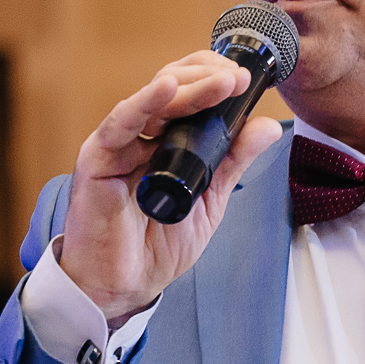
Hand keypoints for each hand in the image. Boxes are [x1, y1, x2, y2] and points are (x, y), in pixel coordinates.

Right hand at [58, 51, 284, 324]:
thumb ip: (233, 160)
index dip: (215, 80)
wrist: (126, 285)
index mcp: (166, 141)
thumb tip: (267, 126)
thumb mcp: (210, 199)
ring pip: (153, 101)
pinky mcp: (97, 159)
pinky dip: (143, 103)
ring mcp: (119, 144)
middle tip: (241, 79)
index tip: (249, 81)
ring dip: (190, 87)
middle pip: (173, 89)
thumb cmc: (158, 243)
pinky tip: (166, 88)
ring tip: (223, 81)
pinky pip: (119, 124)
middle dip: (209, 78)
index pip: (189, 94)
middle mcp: (141, 135)